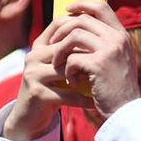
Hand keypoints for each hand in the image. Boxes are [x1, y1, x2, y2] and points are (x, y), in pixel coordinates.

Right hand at [2, 20, 94, 140]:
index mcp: (39, 45)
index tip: (103, 38)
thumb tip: (103, 32)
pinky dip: (84, 99)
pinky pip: (67, 94)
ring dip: (87, 76)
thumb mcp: (59, 65)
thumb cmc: (52, 88)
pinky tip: (97, 102)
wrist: (30, 116)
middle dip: (88, 54)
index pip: (60, 24)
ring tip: (105, 81)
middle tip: (111, 60)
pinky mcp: (36, 93)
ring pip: (66, 69)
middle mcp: (33, 56)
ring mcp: (33, 74)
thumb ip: (72, 49)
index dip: (82, 28)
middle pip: (65, 46)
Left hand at [45, 0, 140, 121]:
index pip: (101, 6)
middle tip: (53, 45)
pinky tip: (73, 82)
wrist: (126, 111)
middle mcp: (118, 39)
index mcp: (122, 35)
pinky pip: (72, 58)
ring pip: (73, 36)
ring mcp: (110, 50)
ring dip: (60, 50)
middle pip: (81, 19)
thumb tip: (78, 29)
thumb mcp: (117, 60)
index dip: (82, 4)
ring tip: (59, 65)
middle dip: (62, 31)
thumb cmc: (118, 89)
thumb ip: (104, 43)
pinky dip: (67, 70)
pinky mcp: (100, 64)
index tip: (67, 10)